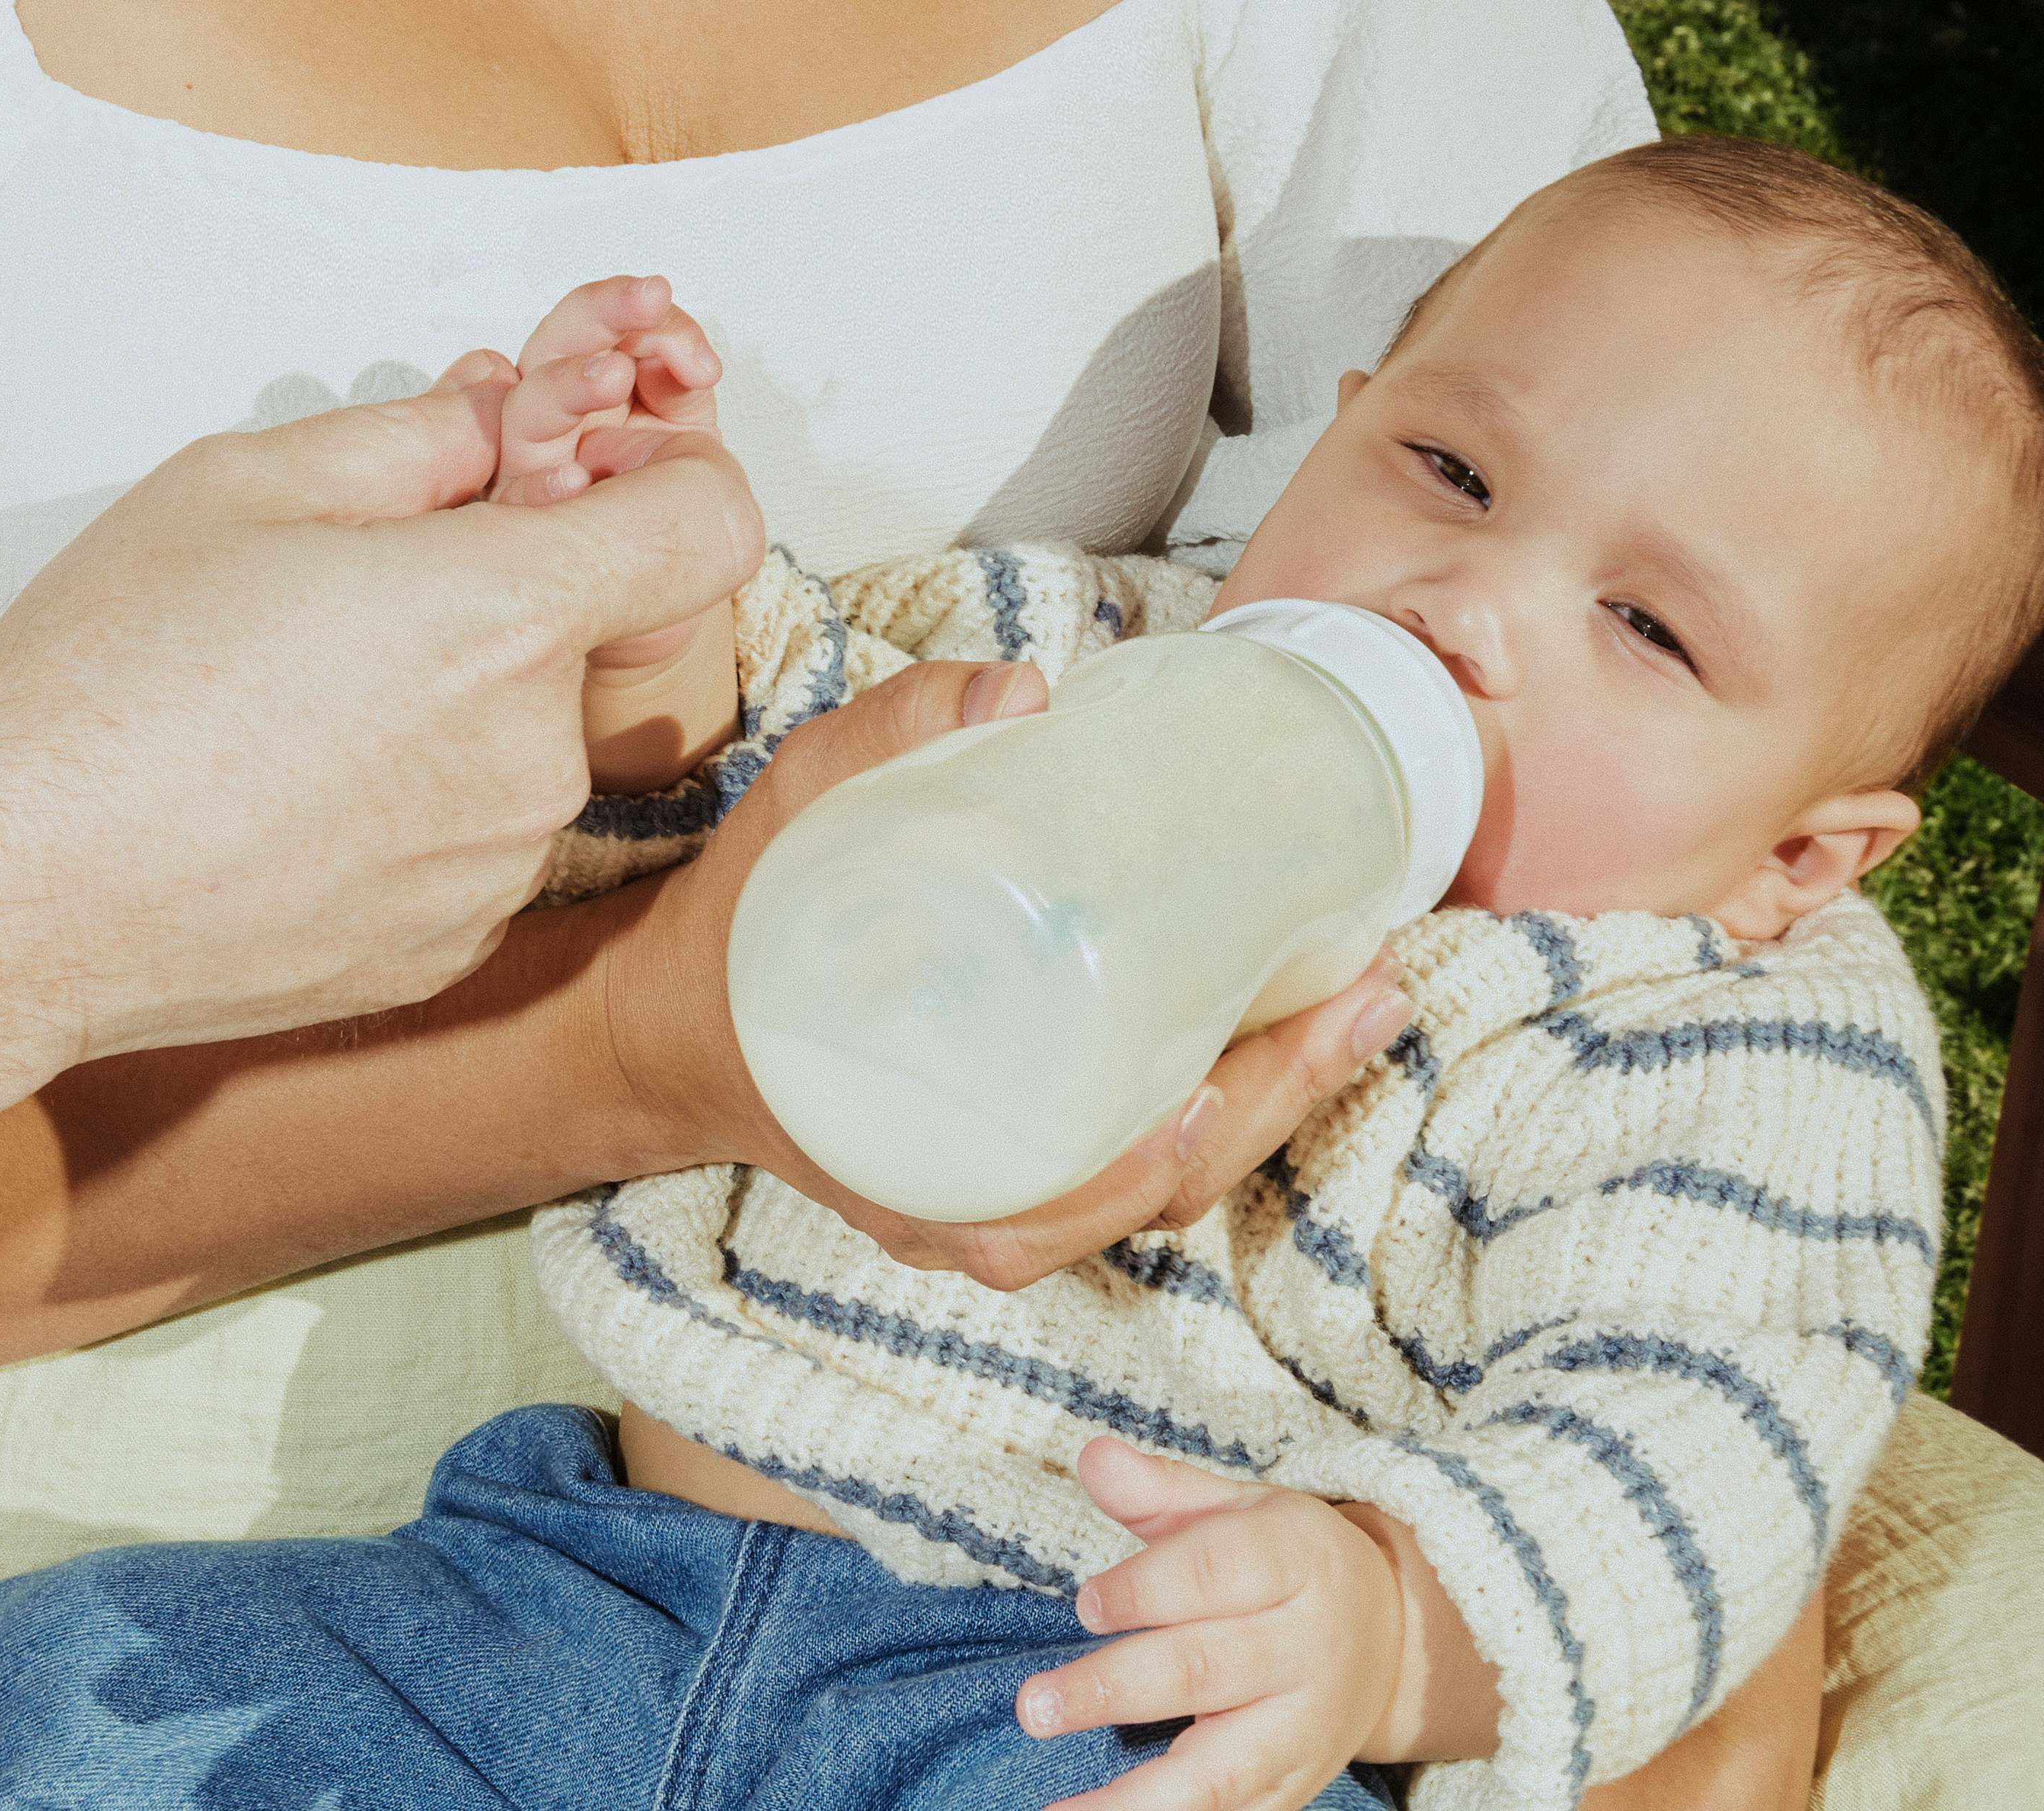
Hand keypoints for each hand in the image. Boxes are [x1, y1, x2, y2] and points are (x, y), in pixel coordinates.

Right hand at [0, 350, 762, 1068]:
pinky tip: (283, 804)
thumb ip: (417, 438)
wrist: (13, 895)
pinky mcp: (452, 946)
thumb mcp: (245, 482)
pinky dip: (408, 811)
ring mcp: (499, 867)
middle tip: (345, 603)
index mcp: (508, 616)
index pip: (710, 523)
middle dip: (499, 604)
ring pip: (522, 744)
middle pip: (587, 638)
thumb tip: (502, 422)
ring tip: (286, 717)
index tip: (590, 482)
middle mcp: (536, 756)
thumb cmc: (103, 688)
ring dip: (447, 712)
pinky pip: (470, 843)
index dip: (662, 482)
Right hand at [485, 273, 722, 506]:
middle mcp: (552, 410)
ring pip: (528, 412)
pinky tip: (574, 480)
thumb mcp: (688, 420)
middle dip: (602, 314)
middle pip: (556, 346)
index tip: (668, 311)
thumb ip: (683, 383)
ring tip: (614, 375)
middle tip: (647, 301)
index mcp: (588, 376)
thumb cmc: (663, 483)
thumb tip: (689, 364)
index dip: (629, 309)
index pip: (596, 323)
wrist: (662, 556)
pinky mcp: (522, 514)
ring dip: (569, 385)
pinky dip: (544, 488)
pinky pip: (522, 498)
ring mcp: (532, 462)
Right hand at [604, 659, 1415, 1290]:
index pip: (1046, 1215)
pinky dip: (1236, 1100)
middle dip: (1272, 1104)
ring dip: (1279, 1102)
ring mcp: (1013, 1182)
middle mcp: (972, 1205)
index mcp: (905, 1176)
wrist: (678, 1023)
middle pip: (1151, 1190)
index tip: (1206, 1094)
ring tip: (1365, 997)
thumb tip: (1018, 686)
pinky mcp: (1038, 1142)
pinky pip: (1154, 1152)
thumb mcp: (790, 824)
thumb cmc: (735, 943)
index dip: (1140, 1167)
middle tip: (1361, 996)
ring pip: (1170, 1180)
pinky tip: (1305, 1022)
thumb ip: (888, 744)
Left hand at [1019, 1440, 1405, 1810]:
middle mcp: (1307, 1648)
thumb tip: (1093, 1457)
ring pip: (1222, 1768)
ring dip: (1137, 1797)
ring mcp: (1305, 1728)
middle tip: (1035, 1705)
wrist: (1391, 1636)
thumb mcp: (1236, 1510)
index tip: (1085, 1604)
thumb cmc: (1284, 1562)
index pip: (1217, 1573)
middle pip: (1206, 1669)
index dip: (1146, 1590)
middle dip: (1116, 1689)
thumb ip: (1161, 1492)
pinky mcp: (1295, 1784)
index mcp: (1297, 1560)